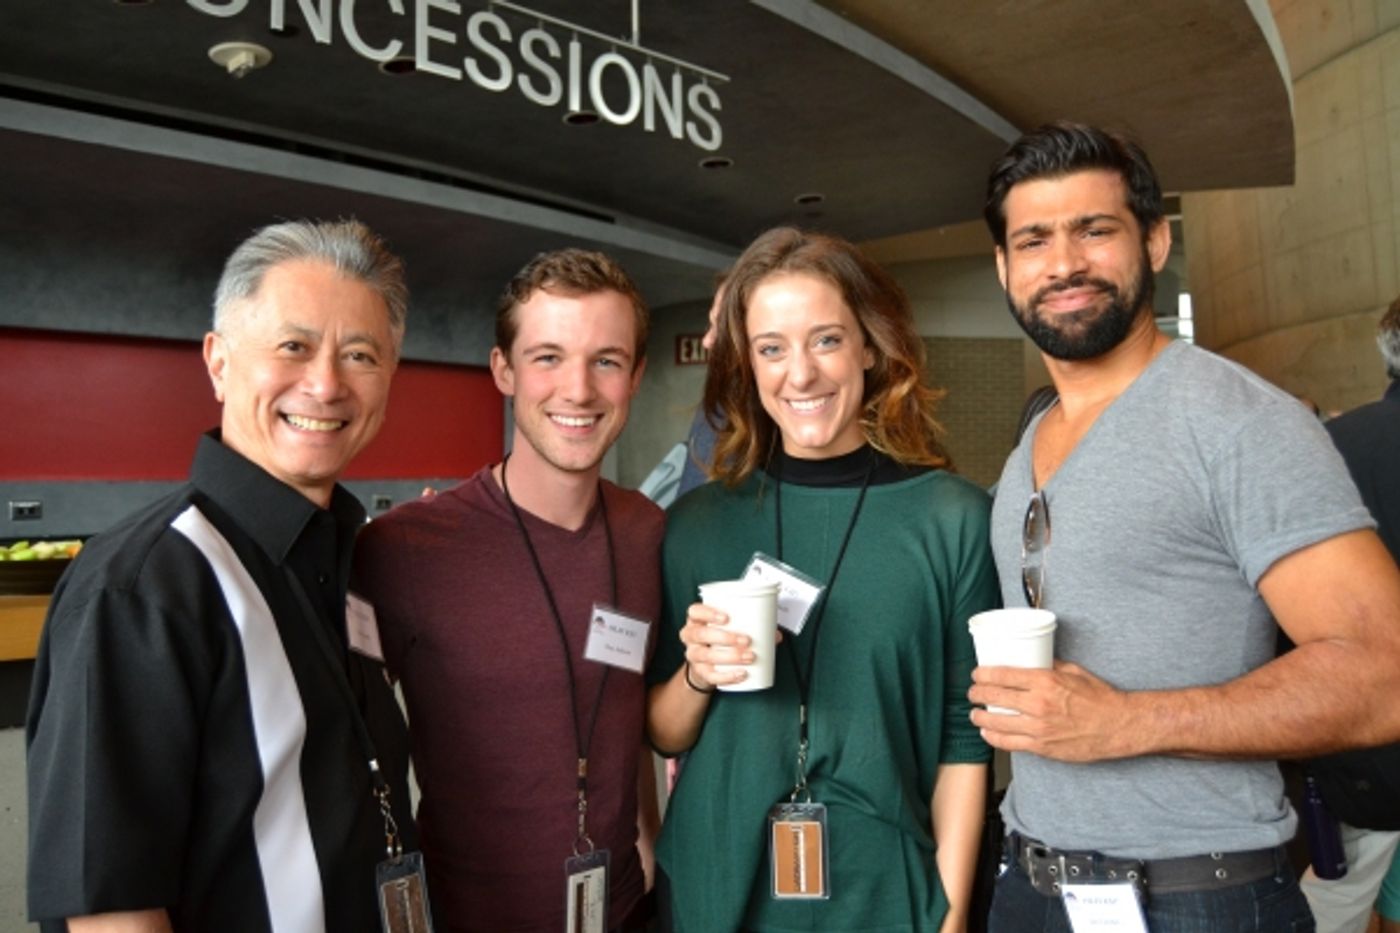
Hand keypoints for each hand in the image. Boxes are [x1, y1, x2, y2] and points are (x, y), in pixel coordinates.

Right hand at [678, 602, 763, 689]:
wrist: (707, 664)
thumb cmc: (720, 639)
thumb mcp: (729, 628)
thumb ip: (751, 626)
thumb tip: (775, 634)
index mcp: (697, 620)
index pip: (695, 611)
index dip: (708, 613)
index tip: (727, 618)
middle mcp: (691, 636)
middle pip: (700, 634)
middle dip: (725, 637)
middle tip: (746, 640)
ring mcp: (693, 654)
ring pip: (705, 655)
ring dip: (729, 656)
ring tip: (749, 656)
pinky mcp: (700, 672)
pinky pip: (710, 676)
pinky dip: (726, 676)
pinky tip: (741, 674)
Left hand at [968, 661, 1136, 761]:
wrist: (1117, 726)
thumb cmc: (1100, 699)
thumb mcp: (1074, 671)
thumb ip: (1050, 665)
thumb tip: (1033, 660)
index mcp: (1045, 682)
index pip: (1002, 675)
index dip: (983, 674)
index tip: (977, 674)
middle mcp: (1038, 704)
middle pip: (994, 696)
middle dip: (977, 693)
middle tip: (973, 692)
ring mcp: (1038, 727)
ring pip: (996, 721)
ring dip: (979, 716)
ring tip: (974, 713)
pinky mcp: (1041, 747)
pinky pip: (1009, 743)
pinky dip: (993, 737)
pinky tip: (988, 732)